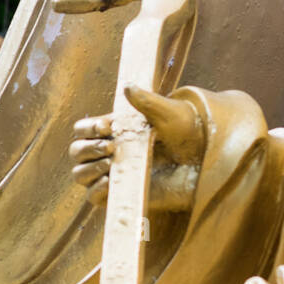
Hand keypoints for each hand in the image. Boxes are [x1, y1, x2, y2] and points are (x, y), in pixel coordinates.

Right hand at [70, 84, 203, 212]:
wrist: (206, 163)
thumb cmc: (189, 135)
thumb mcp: (170, 113)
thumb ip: (148, 102)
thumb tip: (128, 87)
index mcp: (113, 131)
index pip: (82, 129)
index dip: (89, 128)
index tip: (108, 127)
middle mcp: (108, 153)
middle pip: (77, 151)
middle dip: (88, 148)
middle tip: (112, 147)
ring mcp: (113, 174)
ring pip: (80, 174)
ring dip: (90, 169)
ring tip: (111, 163)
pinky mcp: (120, 195)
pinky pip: (93, 196)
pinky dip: (97, 190)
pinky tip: (111, 181)